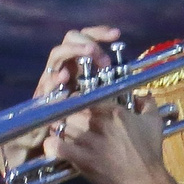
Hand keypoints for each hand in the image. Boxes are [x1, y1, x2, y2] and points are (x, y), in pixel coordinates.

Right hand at [0, 26, 122, 167]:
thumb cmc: (76, 131)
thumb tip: (143, 97)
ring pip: (56, 55)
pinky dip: (54, 77)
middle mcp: (63, 69)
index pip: (86, 40)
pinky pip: (46, 82)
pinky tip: (64, 76)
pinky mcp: (40, 97)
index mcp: (78, 67)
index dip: (99, 33)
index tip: (116, 34)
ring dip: (73, 52)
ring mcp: (49, 81)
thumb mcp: (100, 111)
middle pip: (70, 39)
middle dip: (88, 42)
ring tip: (89, 55)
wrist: (42, 150)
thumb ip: (116, 102)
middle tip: (103, 58)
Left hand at [44, 88, 183, 183]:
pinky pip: (57, 146)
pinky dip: (51, 145)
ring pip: (62, 127)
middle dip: (67, 117)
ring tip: (60, 134)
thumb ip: (147, 104)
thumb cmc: (149, 152)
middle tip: (67, 123)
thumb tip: (142, 94)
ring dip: (59, 130)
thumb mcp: (154, 123)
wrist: (144, 181)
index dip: (76, 103)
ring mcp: (88, 141)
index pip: (85, 99)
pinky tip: (53, 145)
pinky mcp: (80, 158)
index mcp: (114, 112)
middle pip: (71, 112)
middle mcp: (99, 123)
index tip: (75, 107)